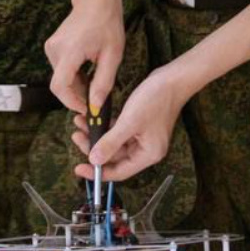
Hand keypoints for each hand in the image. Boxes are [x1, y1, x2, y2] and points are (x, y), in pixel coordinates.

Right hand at [45, 0, 124, 114]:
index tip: (86, 108)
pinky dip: (73, 75)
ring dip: (77, 84)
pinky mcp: (52, 47)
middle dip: (77, 94)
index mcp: (70, 51)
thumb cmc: (107, 23)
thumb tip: (95, 106)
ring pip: (61, 77)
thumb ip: (103, 82)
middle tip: (97, 95)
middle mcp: (55, 49)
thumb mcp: (113, 55)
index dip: (71, 102)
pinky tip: (88, 69)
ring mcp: (51, 47)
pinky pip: (61, 69)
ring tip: (96, 78)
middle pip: (60, 84)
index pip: (59, 86)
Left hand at [71, 68, 188, 182]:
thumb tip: (94, 160)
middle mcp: (146, 149)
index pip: (119, 172)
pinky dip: (104, 126)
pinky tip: (91, 118)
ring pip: (114, 143)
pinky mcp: (139, 125)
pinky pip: (117, 131)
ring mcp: (142, 137)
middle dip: (94, 147)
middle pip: (114, 157)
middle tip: (77, 137)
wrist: (172, 78)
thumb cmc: (156, 99)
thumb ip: (110, 143)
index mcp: (148, 155)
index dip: (98, 172)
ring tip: (80, 124)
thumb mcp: (129, 122)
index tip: (79, 168)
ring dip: (96, 135)